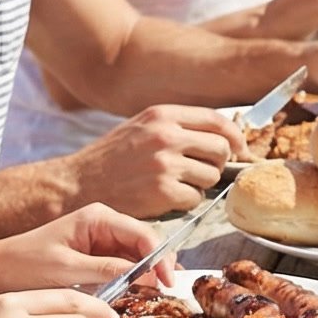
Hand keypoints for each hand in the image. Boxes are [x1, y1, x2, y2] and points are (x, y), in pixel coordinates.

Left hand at [0, 205, 166, 296]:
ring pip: (137, 257)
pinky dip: (132, 280)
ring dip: (146, 275)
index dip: (160, 257)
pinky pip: (122, 267)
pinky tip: (137, 294)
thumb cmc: (25, 264)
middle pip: (145, 244)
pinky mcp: (95, 258)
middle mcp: (103, 225)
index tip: (168, 280)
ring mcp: (100, 241)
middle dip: (157, 266)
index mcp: (98, 218)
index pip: (143, 234)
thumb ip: (106, 269)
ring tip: (154, 295)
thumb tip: (142, 275)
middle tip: (165, 291)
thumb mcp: (67, 268)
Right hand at [63, 105, 244, 215]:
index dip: (235, 136)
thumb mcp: (142, 127)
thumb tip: (223, 136)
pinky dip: (186, 202)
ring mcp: (165, 164)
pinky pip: (196, 199)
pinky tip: (166, 198)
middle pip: (222, 148)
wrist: (77, 184)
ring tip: (175, 184)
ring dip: (200, 185)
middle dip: (218, 163)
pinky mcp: (162, 192)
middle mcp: (166, 135)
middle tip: (201, 171)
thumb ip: (177, 126)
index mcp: (162, 115)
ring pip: (211, 176)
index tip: (240, 149)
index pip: (218, 120)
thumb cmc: (111, 158)